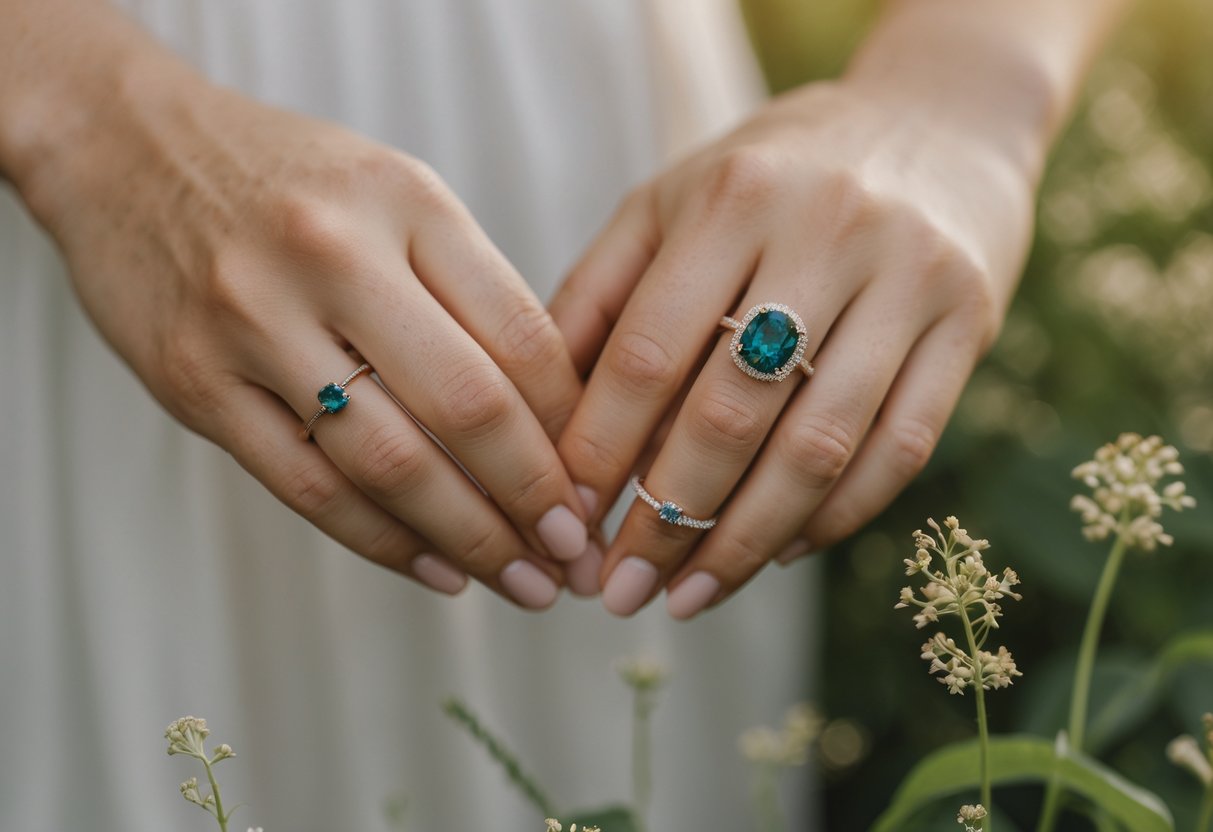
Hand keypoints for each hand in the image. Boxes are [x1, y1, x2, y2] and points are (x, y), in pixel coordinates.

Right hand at [22, 52, 591, 607]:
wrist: (125, 149)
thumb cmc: (287, 180)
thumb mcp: (395, 195)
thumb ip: (471, 290)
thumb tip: (557, 419)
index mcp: (405, 202)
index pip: (523, 336)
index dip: (575, 428)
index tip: (600, 484)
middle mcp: (334, 255)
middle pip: (468, 406)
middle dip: (537, 499)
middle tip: (575, 556)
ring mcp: (255, 322)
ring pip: (391, 462)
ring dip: (471, 540)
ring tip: (523, 582)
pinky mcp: (195, 383)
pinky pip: (308, 487)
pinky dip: (384, 543)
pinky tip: (438, 572)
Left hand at [551, 80, 1035, 616]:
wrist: (939, 120)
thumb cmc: (774, 173)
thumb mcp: (673, 202)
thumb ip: (601, 295)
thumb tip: (542, 419)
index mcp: (733, 197)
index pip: (648, 353)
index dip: (599, 451)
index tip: (565, 521)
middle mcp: (827, 232)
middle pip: (730, 413)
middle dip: (665, 520)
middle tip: (620, 592)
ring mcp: (911, 280)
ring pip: (820, 447)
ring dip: (746, 542)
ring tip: (690, 597)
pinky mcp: (970, 325)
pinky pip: (901, 447)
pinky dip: (838, 516)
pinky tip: (781, 551)